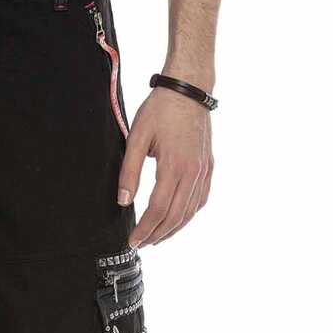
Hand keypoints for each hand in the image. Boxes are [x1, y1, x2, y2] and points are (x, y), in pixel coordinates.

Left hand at [118, 89, 213, 248]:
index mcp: (174, 167)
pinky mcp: (208, 166)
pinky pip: (201, 199)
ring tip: (157, 238)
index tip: (133, 240)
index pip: (158, 210)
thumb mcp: (137, 138)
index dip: (144, 230)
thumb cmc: (161, 109)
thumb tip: (123, 201)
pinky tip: (178, 219)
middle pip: (175, 217)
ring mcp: (203, 170)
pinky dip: (188, 215)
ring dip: (173, 229)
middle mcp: (193, 173)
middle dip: (157, 235)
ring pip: (190, 212)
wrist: (189, 88)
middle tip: (141, 244)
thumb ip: (129, 172)